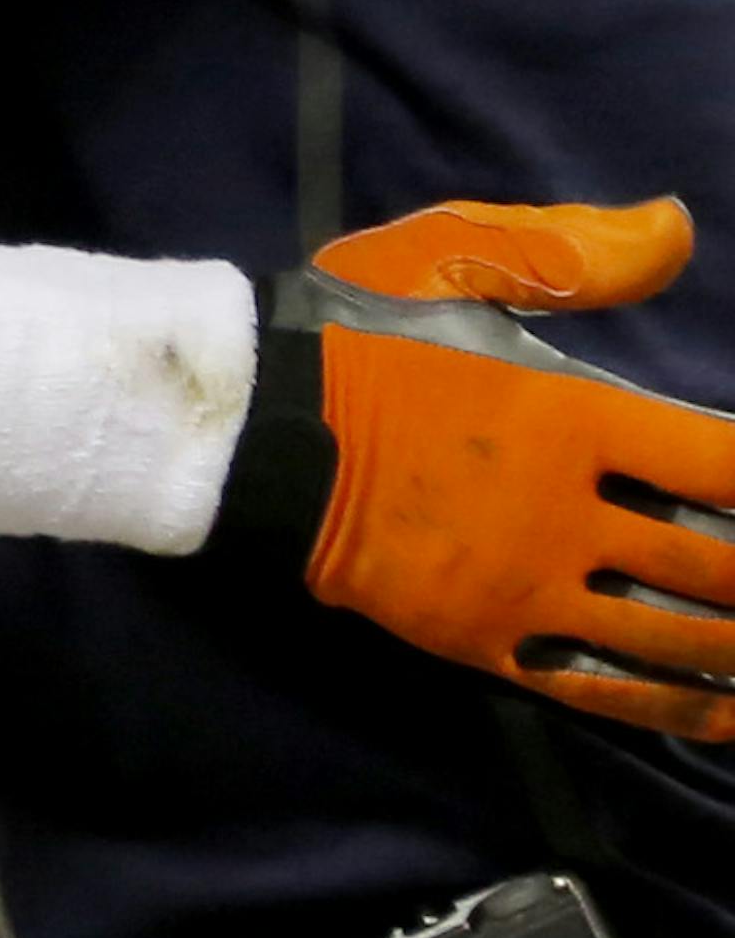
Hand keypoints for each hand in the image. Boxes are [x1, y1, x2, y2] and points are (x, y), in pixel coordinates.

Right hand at [235, 194, 734, 736]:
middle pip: (708, 562)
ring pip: (665, 636)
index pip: (714, 460)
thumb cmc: (357, 332)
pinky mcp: (484, 642)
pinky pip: (595, 688)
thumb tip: (677, 226)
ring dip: (734, 647)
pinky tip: (719, 710)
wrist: (251, 429)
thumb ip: (573, 249)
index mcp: (568, 416)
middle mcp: (560, 514)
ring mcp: (523, 588)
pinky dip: (670, 704)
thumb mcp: (454, 258)